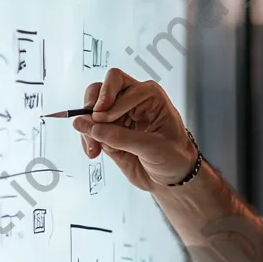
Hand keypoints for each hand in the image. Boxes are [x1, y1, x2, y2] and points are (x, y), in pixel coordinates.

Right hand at [73, 69, 197, 191]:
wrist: (173, 178)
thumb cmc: (176, 156)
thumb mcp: (152, 147)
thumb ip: (120, 137)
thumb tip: (90, 126)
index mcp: (149, 95)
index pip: (118, 83)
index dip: (108, 101)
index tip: (105, 119)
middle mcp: (132, 101)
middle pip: (100, 89)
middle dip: (92, 108)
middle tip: (93, 127)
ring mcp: (119, 117)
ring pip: (90, 109)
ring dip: (87, 128)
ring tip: (94, 147)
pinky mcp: (110, 132)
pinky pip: (89, 129)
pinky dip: (87, 139)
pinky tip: (94, 151)